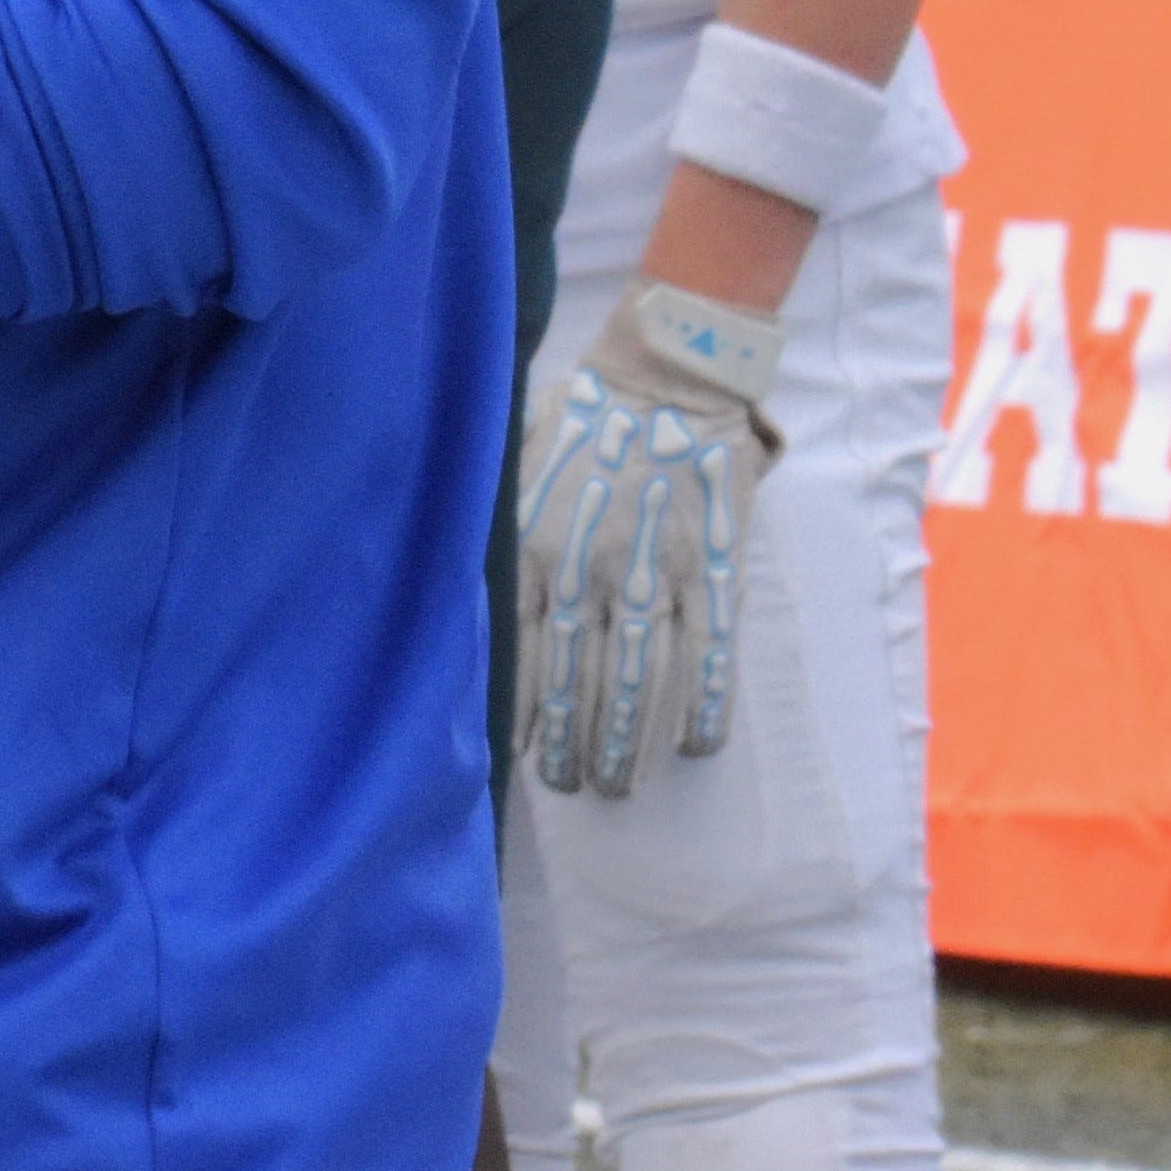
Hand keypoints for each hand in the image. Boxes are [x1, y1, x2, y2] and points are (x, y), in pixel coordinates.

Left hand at [522, 278, 785, 799]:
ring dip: (631, 740)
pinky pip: (710, 651)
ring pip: (642, 678)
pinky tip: (696, 746)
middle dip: (573, 744)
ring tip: (619, 786)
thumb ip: (491, 532)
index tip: (513, 757)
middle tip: (572, 788)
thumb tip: (457, 590)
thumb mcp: (508, 469)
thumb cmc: (575, 420)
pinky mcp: (713, 571)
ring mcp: (656, 575)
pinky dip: (706, 704)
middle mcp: (590, 572)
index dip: (520, 712)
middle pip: (579, 680)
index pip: (520, 652)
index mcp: (533, 549)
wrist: (664, 383)